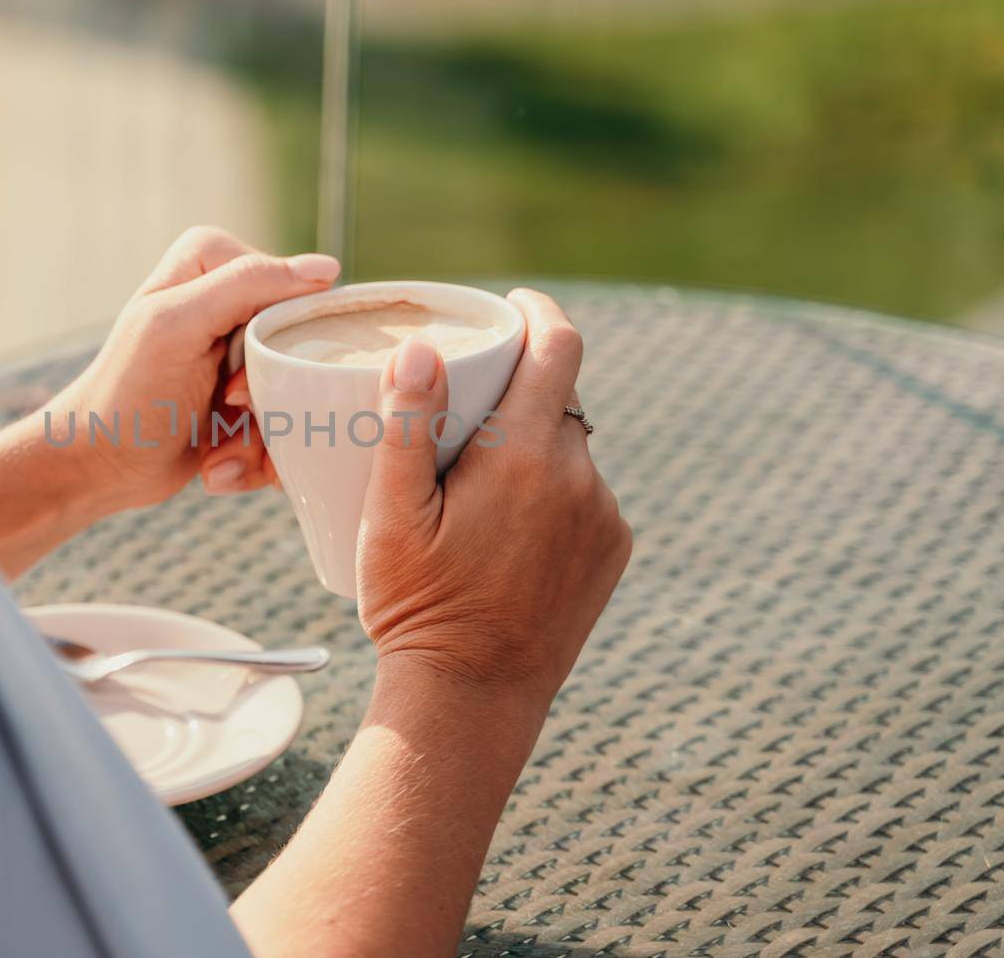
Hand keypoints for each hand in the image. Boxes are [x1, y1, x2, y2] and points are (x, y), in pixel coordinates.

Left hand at [49, 226, 338, 512]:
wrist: (100, 466)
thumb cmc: (129, 395)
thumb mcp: (181, 327)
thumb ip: (248, 284)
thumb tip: (327, 267)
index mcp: (215, 259)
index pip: (293, 290)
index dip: (278, 343)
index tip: (235, 383)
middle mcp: (232, 297)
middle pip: (299, 346)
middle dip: (273, 401)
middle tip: (226, 416)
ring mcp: (243, 350)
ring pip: (298, 391)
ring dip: (263, 439)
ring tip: (218, 456)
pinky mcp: (249, 396)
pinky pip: (286, 423)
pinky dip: (256, 457)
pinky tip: (218, 466)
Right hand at [356, 289, 631, 708]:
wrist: (472, 699)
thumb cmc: (417, 606)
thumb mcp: (390, 516)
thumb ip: (404, 426)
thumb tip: (418, 347)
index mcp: (524, 457)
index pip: (557, 346)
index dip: (537, 311)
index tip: (511, 305)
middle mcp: (578, 479)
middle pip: (558, 396)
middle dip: (518, 385)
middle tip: (465, 402)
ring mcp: (604, 517)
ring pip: (569, 448)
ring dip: (532, 445)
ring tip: (475, 481)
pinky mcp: (613, 550)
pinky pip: (584, 493)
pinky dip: (550, 490)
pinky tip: (507, 526)